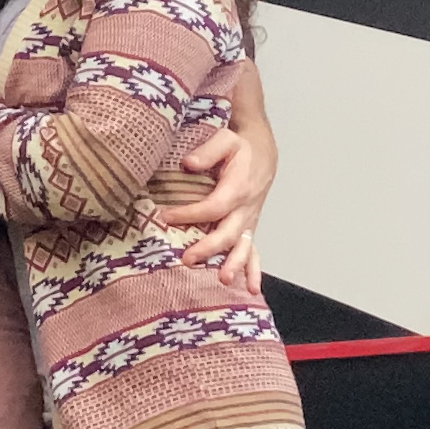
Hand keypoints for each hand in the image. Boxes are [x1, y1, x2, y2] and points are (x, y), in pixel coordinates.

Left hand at [156, 115, 273, 292]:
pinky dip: (252, 270)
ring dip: (234, 264)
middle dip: (209, 248)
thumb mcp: (225, 140)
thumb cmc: (240, 147)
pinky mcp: (248, 228)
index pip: (213, 206)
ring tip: (223, 280)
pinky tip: (249, 288)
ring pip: (243, 247)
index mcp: (238, 188)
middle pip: (228, 233)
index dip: (190, 213)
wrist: (263, 153)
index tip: (166, 216)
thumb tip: (188, 163)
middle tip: (187, 259)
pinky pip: (253, 251)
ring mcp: (248, 221)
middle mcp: (246, 208)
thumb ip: (208, 151)